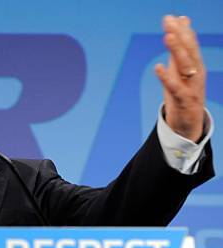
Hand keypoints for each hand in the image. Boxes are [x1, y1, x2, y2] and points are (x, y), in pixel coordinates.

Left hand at [154, 15, 205, 142]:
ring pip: (186, 65)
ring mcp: (192, 86)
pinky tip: (158, 67)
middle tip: (169, 22)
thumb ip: (180, 46)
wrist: (188, 122)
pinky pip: (175, 87)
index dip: (180, 30)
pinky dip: (167, 77)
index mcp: (195, 64)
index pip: (189, 43)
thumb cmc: (183, 92)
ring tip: (168, 36)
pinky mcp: (184, 100)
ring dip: (177, 50)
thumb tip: (182, 20)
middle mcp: (196, 72)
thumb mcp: (180, 68)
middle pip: (189, 51)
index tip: (169, 17)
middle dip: (180, 35)